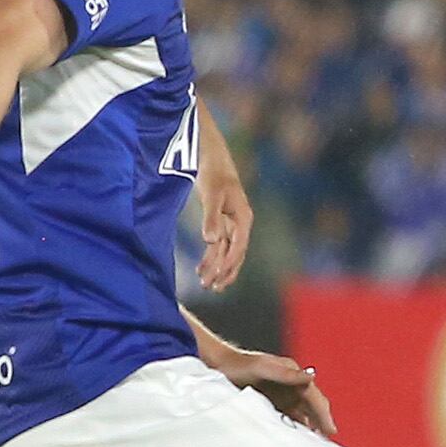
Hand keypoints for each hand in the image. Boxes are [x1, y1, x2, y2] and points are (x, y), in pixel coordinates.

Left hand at [195, 164, 251, 289]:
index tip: (218, 274)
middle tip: (212, 288)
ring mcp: (231, 225)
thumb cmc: (214, 174)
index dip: (229, 261)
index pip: (239, 246)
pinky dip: (211, 258)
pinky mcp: (221, 223)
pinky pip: (219, 246)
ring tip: (206, 285)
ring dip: (216, 268)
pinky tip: (201, 268)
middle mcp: (240, 224)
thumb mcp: (212, 194)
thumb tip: (211, 240)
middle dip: (224, 271)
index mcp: (243, 218)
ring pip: (226, 253)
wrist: (213, 159)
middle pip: (235, 254)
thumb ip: (211, 217)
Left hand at [216, 345, 335, 435]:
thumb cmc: (239, 365)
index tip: (331, 429)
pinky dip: (296, 425)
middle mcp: (291, 383)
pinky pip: (289, 415)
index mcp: (292, 373)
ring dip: (311, 424)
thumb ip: (287, 374)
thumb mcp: (264, 368)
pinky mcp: (272, 401)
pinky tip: (299, 436)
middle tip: (328, 439)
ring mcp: (282, 393)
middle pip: (312, 404)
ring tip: (317, 442)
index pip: (314, 396)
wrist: (218, 366)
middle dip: (322, 420)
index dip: (324, 413)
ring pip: (303, 411)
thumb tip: (311, 377)